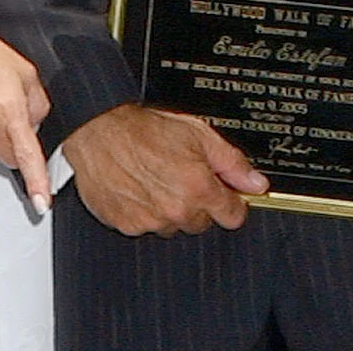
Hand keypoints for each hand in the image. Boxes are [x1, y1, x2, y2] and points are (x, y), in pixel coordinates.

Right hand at [60, 104, 266, 236]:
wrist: (97, 129)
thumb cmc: (142, 127)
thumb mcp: (197, 133)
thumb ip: (232, 162)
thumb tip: (255, 183)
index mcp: (198, 188)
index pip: (232, 216)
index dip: (230, 202)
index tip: (224, 194)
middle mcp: (176, 210)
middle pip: (201, 222)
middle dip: (197, 203)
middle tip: (181, 176)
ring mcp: (149, 221)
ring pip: (172, 225)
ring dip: (169, 209)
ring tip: (155, 178)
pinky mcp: (126, 224)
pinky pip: (144, 225)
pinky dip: (144, 210)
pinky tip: (137, 187)